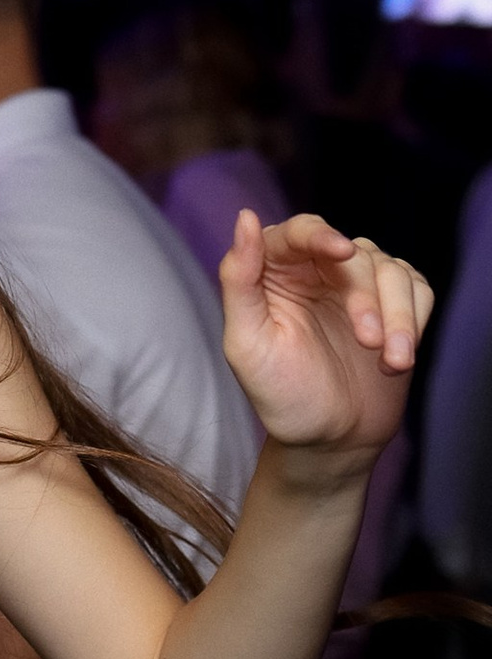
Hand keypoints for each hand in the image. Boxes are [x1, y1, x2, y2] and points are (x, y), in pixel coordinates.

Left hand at [219, 210, 432, 465]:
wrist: (330, 440)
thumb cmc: (281, 395)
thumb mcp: (247, 343)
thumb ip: (239, 280)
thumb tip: (246, 218)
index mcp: (276, 273)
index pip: (299, 232)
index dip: (320, 235)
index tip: (342, 252)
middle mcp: (318, 272)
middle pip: (355, 253)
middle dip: (365, 296)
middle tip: (368, 341)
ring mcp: (359, 287)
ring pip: (392, 270)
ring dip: (398, 315)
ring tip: (392, 360)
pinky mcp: (394, 306)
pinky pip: (418, 289)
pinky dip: (414, 321)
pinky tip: (399, 360)